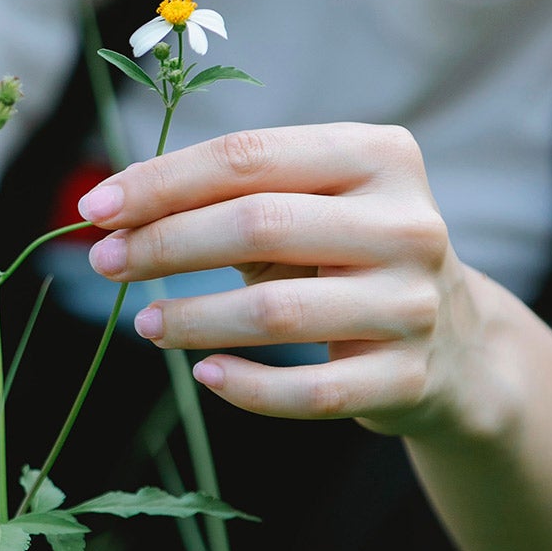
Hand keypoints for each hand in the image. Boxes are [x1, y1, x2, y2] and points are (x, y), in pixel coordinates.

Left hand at [81, 123, 498, 437]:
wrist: (456, 346)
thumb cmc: (351, 262)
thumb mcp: (308, 213)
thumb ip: (229, 203)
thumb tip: (115, 214)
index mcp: (379, 157)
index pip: (249, 157)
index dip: (162, 182)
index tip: (95, 208)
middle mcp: (407, 223)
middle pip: (258, 224)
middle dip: (165, 244)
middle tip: (104, 262)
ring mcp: (413, 305)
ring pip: (277, 312)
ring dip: (194, 319)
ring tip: (146, 325)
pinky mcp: (408, 379)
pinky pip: (309, 392)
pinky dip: (247, 387)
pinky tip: (205, 375)